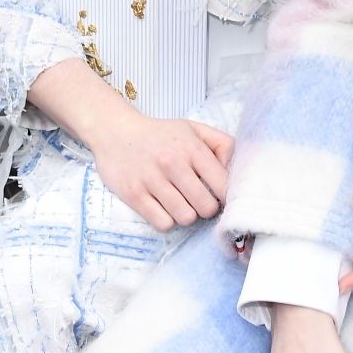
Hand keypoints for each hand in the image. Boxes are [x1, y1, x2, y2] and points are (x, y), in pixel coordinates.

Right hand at [89, 102, 232, 230]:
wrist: (115, 132)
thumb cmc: (159, 134)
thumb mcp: (193, 129)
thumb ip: (222, 144)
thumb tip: (237, 169)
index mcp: (191, 148)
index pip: (223, 185)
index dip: (225, 195)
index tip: (219, 195)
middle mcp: (172, 163)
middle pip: (206, 207)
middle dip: (206, 208)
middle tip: (198, 200)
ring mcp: (152, 180)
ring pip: (186, 218)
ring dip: (186, 215)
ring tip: (180, 202)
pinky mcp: (134, 194)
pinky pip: (163, 223)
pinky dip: (167, 220)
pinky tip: (163, 207)